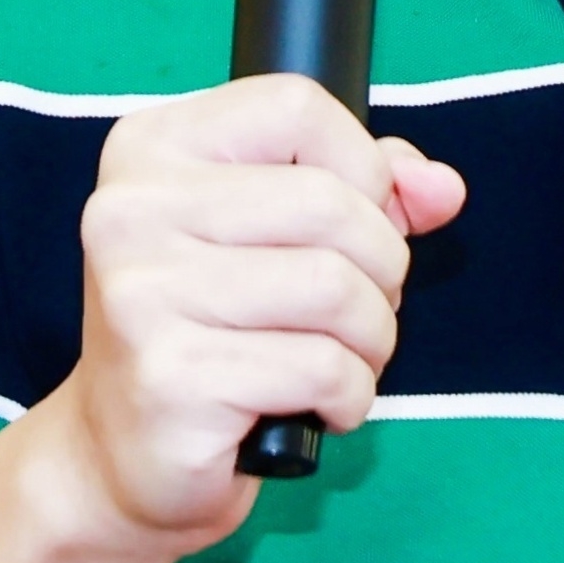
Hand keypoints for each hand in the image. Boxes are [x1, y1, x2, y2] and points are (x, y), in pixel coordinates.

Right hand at [35, 74, 465, 554]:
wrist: (120, 454)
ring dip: (373, 336)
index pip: (295, 107)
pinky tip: (320, 405)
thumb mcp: (276, 233)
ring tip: (344, 358)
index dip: (362, 165)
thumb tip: (443, 188)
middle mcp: (131, 210)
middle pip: (329, 203)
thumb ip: (366, 190)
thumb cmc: (208, 329)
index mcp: (151, 148)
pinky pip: (322, 368)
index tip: (362, 218)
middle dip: (382, 265)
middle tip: (362, 307)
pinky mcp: (171, 378)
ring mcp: (142, 294)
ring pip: (335, 287)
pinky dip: (350, 393)